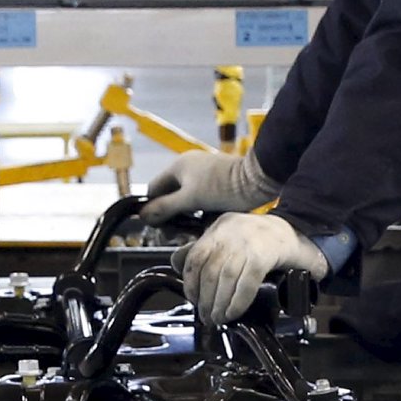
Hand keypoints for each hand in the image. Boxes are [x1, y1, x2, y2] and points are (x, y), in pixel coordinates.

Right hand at [141, 147, 276, 219]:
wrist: (257, 179)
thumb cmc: (223, 187)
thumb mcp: (191, 199)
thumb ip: (165, 208)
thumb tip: (142, 216)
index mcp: (178, 166)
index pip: (154, 189)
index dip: (152, 209)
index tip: (159, 227)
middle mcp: (188, 167)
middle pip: (169, 195)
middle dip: (170, 216)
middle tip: (175, 234)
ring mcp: (203, 175)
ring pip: (185, 199)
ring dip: (185, 216)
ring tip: (189, 232)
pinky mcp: (216, 183)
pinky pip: (200, 199)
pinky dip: (198, 212)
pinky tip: (203, 225)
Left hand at [180, 211, 324, 327]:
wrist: (301, 231)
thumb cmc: (265, 239)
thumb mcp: (231, 237)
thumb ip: (206, 249)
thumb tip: (178, 265)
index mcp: (221, 227)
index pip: (195, 256)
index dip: (190, 282)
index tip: (193, 299)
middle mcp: (232, 232)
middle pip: (209, 270)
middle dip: (205, 299)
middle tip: (206, 316)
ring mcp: (249, 242)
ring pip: (225, 278)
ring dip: (219, 304)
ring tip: (218, 318)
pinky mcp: (265, 255)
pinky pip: (247, 283)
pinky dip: (238, 302)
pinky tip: (234, 313)